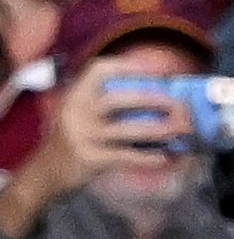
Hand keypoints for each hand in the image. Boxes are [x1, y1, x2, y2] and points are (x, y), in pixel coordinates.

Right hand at [22, 52, 190, 201]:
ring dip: (159, 130)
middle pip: (120, 99)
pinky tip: (164, 158)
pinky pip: (125, 156)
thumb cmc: (76, 139)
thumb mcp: (82, 113)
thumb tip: (157, 98)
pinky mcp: (90, 157)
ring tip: (181, 130)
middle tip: (180, 106)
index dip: (128, 67)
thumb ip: (107, 104)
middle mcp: (79, 110)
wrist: (47, 171)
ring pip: (128, 129)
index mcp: (78, 94)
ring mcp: (84, 134)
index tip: (158, 72)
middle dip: (154, 100)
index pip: (99, 69)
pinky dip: (147, 157)